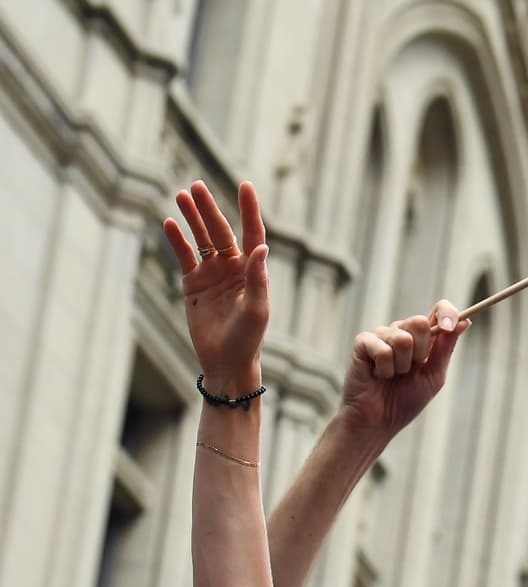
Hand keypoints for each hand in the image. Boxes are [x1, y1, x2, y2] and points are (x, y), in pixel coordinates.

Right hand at [163, 181, 268, 394]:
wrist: (226, 363)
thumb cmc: (247, 339)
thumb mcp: (256, 310)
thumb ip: (258, 280)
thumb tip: (261, 248)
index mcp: (252, 272)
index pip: (252, 234)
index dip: (249, 210)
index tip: (246, 185)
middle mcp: (233, 268)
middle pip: (221, 231)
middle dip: (209, 209)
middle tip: (196, 186)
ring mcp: (212, 275)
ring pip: (201, 239)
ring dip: (192, 218)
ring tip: (182, 195)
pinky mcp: (193, 284)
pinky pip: (184, 256)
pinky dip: (177, 240)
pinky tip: (170, 223)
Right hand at [338, 305, 469, 448]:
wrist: (378, 422)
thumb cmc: (405, 401)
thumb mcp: (433, 377)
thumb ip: (446, 349)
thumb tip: (465, 321)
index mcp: (423, 339)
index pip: (438, 311)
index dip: (446, 313)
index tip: (449, 326)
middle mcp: (402, 332)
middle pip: (420, 322)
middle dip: (420, 352)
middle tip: (409, 371)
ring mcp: (381, 335)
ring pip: (402, 338)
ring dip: (401, 366)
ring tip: (391, 377)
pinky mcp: (363, 342)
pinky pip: (383, 349)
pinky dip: (384, 369)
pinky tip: (378, 376)